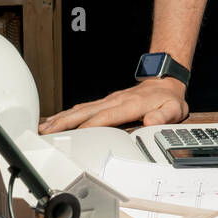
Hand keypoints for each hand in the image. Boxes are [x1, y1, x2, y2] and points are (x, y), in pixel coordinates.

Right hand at [38, 77, 188, 132]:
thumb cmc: (168, 98)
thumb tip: (150, 122)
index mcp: (130, 105)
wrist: (165, 82)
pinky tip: (57, 120)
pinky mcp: (106, 102)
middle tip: (46, 131)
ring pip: (81, 109)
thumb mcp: (173, 109)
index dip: (90, 125)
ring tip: (44, 127)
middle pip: (86, 112)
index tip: (74, 135)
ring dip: (62, 118)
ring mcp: (109, 100)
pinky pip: (84, 108)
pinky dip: (69, 114)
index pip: (106, 116)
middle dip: (65, 122)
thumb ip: (163, 116)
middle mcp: (115, 101)